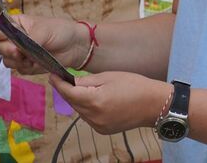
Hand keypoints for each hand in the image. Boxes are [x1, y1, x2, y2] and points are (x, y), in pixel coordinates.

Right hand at [0, 14, 87, 72]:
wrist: (75, 47)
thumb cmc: (61, 31)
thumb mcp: (45, 30)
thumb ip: (29, 38)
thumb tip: (17, 48)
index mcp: (16, 24)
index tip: (6, 37)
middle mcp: (14, 38)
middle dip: (8, 51)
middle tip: (19, 51)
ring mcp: (19, 52)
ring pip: (6, 61)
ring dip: (18, 61)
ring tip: (33, 57)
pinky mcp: (26, 64)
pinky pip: (19, 70)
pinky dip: (28, 68)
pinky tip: (38, 62)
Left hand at [50, 71, 170, 134]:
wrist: (154, 104)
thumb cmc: (135, 85)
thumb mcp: (111, 76)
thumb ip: (88, 80)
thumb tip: (71, 82)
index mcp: (95, 100)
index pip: (68, 92)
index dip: (59, 84)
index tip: (53, 75)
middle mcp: (93, 116)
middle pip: (73, 102)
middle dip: (69, 91)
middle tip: (68, 79)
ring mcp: (97, 125)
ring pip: (80, 111)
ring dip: (80, 100)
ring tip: (90, 90)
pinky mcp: (102, 130)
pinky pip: (89, 117)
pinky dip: (89, 109)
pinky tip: (100, 101)